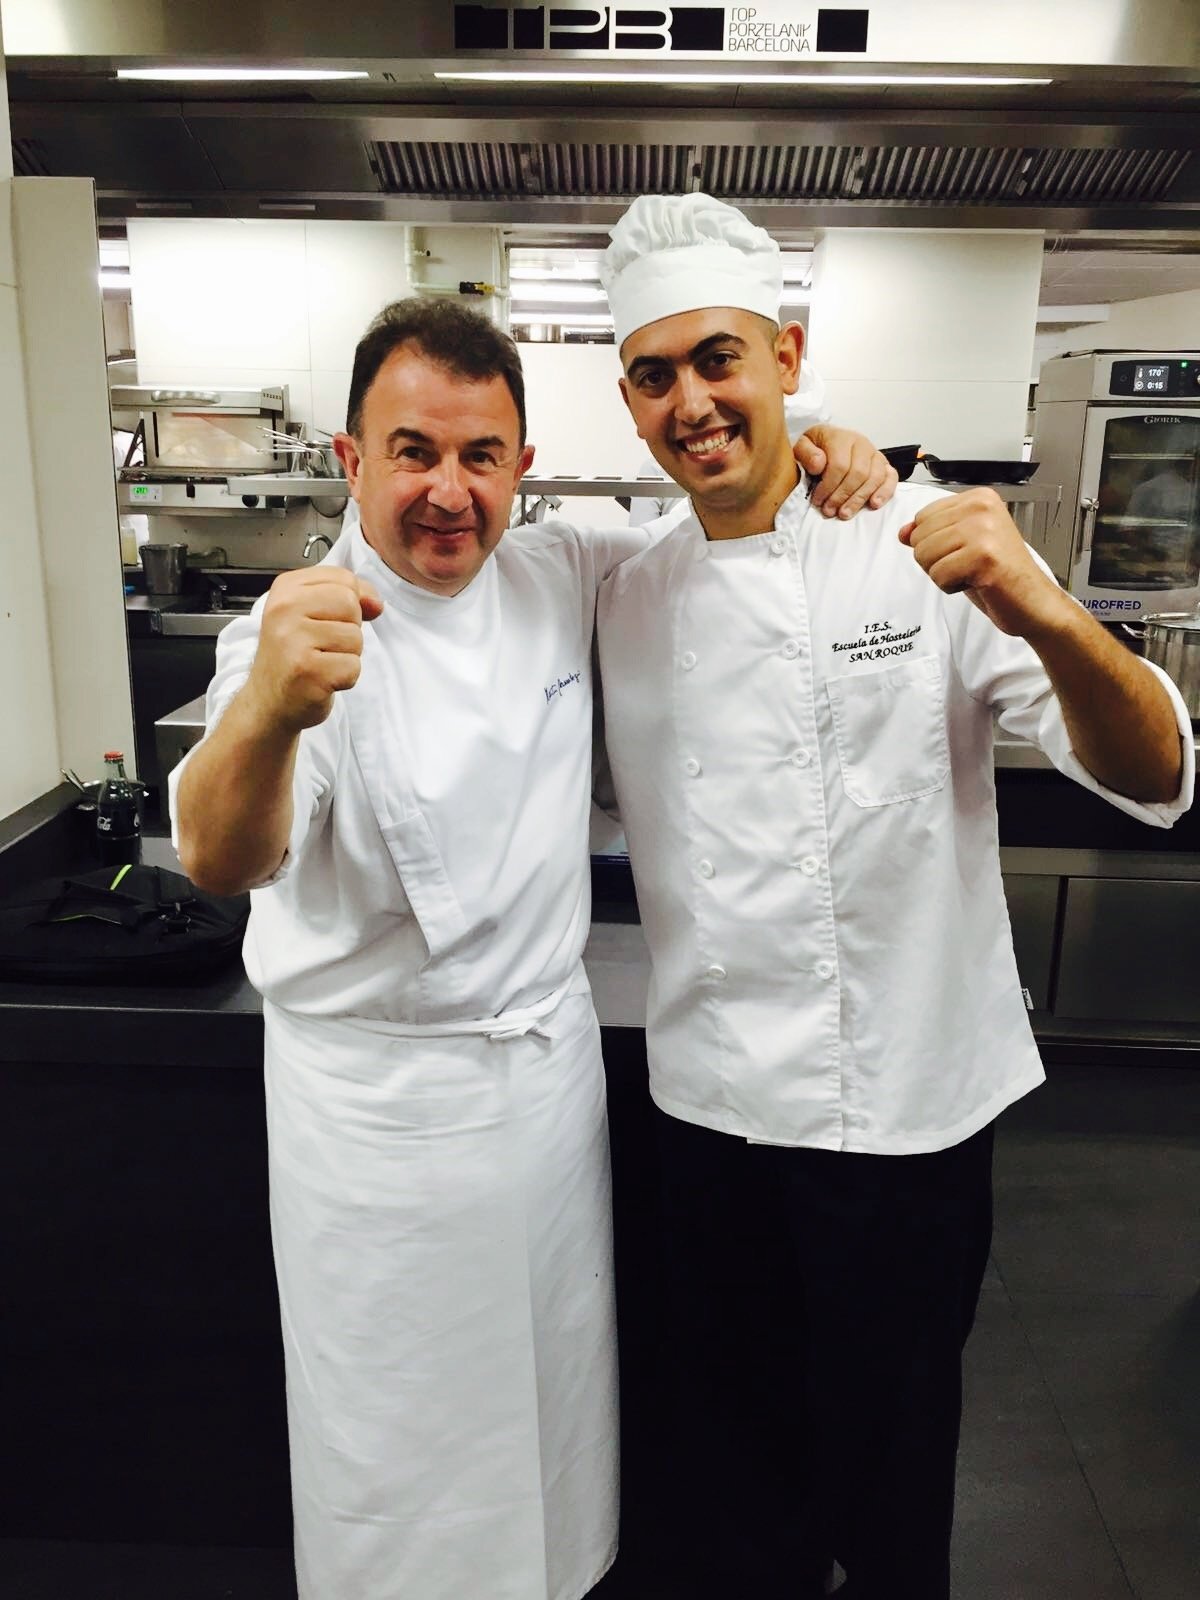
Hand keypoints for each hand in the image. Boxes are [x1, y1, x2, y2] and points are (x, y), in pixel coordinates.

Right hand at [245, 567, 383, 731]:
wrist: (269, 703)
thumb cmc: (293, 656)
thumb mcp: (313, 613)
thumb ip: (348, 596)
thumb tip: (376, 603)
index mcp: (286, 589)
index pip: (344, 578)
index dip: (350, 602)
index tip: (328, 620)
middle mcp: (284, 609)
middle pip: (351, 604)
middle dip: (348, 629)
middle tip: (322, 646)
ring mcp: (293, 640)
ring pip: (355, 638)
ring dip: (346, 656)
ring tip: (320, 663)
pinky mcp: (307, 671)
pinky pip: (353, 667)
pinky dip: (344, 678)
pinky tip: (322, 680)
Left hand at [794, 427, 898, 519]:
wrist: (826, 444)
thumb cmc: (815, 449)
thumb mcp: (802, 447)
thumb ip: (806, 453)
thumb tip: (819, 464)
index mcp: (840, 437)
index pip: (839, 464)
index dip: (828, 486)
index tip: (818, 500)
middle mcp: (861, 443)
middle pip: (858, 473)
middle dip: (842, 496)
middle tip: (830, 510)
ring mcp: (874, 454)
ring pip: (874, 477)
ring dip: (859, 499)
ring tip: (845, 513)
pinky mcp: (883, 464)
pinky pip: (891, 477)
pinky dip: (885, 491)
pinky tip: (874, 504)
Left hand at [899, 488, 1071, 637]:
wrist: (1031, 601)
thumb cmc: (999, 574)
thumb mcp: (961, 545)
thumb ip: (933, 533)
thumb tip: (903, 532)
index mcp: (978, 498)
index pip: (922, 516)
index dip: (934, 543)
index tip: (965, 550)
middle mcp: (981, 507)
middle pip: (919, 535)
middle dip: (935, 559)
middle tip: (968, 565)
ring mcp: (984, 530)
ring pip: (924, 554)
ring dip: (943, 573)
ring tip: (972, 572)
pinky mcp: (983, 555)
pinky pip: (938, 574)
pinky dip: (951, 586)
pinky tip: (977, 581)